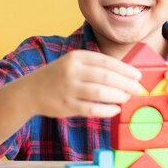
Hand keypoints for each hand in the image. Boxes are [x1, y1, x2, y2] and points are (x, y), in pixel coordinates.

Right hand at [23, 50, 141, 117]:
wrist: (29, 91)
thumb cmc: (59, 77)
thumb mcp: (74, 63)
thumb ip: (95, 67)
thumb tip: (125, 74)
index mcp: (77, 57)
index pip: (106, 61)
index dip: (125, 69)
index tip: (138, 75)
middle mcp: (72, 71)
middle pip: (106, 76)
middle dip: (126, 83)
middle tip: (137, 88)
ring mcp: (68, 89)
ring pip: (100, 92)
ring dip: (118, 96)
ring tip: (127, 98)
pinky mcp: (66, 106)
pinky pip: (92, 109)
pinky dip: (106, 110)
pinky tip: (115, 110)